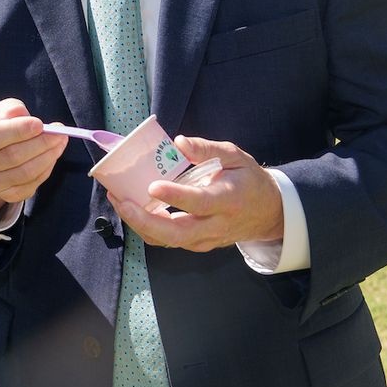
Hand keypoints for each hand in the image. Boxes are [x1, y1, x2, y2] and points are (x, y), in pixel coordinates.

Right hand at [0, 99, 67, 221]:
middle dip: (40, 144)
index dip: (18, 131)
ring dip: (48, 156)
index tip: (40, 124)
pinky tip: (51, 156)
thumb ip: (9, 109)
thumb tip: (24, 115)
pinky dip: (46, 169)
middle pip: (11, 157)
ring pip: (24, 173)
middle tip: (59, 133)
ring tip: (60, 142)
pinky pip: (31, 185)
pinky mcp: (5, 195)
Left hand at [109, 136, 283, 251]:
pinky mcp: (197, 244)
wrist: (268, 213)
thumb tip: (178, 142)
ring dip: (140, 224)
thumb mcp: (235, 157)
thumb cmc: (248, 180)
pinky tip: (131, 208)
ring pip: (169, 241)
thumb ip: (207, 149)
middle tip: (122, 201)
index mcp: (228, 200)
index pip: (200, 202)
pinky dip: (147, 228)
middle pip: (178, 234)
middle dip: (145, 221)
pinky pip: (168, 241)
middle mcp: (216, 225)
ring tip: (118, 200)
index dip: (176, 196)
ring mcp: (206, 239)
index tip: (153, 186)